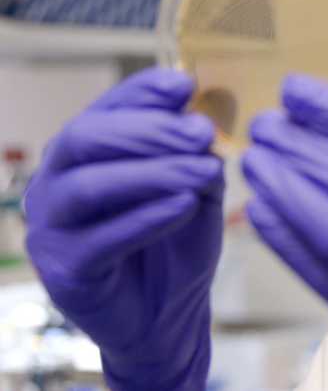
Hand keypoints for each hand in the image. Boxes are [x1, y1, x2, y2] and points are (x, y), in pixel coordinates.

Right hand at [25, 67, 223, 390]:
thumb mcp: (197, 188)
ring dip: (153, 172)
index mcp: (86, 152)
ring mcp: (52, 227)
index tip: (184, 85)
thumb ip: (197, 155)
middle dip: (149, 129)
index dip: (143, 91)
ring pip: (90, 186)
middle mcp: (57, 182)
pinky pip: (102, 239)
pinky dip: (148, 217)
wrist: (168, 314)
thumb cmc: (177, 244)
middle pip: (86, 138)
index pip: (106, 107)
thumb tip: (203, 122)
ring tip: (203, 168)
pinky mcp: (64, 271)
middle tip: (201, 131)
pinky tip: (185, 204)